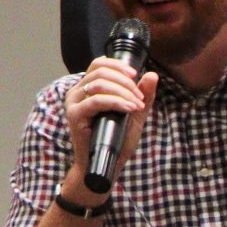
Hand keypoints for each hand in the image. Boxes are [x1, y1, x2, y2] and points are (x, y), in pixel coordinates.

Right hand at [63, 57, 157, 186]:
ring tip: (137, 105)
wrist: (107, 163)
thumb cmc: (117, 139)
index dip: (118, 65)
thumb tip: (151, 74)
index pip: (99, 64)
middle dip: (125, 82)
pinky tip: (130, 109)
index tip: (135, 75)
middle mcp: (77, 92)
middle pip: (100, 71)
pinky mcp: (75, 115)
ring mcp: (74, 102)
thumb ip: (143, 95)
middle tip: (140, 97)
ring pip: (99, 84)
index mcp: (88, 88)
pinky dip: (117, 102)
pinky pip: (96, 101)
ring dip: (123, 92)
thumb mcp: (135, 113)